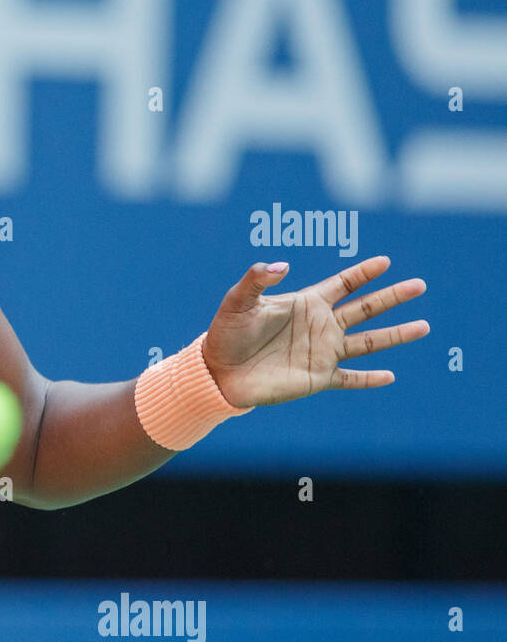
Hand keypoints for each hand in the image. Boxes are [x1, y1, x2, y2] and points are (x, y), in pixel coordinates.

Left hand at [200, 257, 428, 407]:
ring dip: (395, 335)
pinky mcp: (318, 377)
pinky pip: (350, 378)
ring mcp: (322, 352)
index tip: (385, 262)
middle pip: (366, 308)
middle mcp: (321, 326)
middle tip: (420, 285)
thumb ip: (257, 280)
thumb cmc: (226, 333)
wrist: (218, 373)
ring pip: (368, 341)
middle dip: (392, 297)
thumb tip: (282, 265)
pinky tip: (390, 377)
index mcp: (306, 303)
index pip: (343, 284)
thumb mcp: (238, 301)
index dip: (363, 272)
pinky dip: (369, 379)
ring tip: (424, 326)